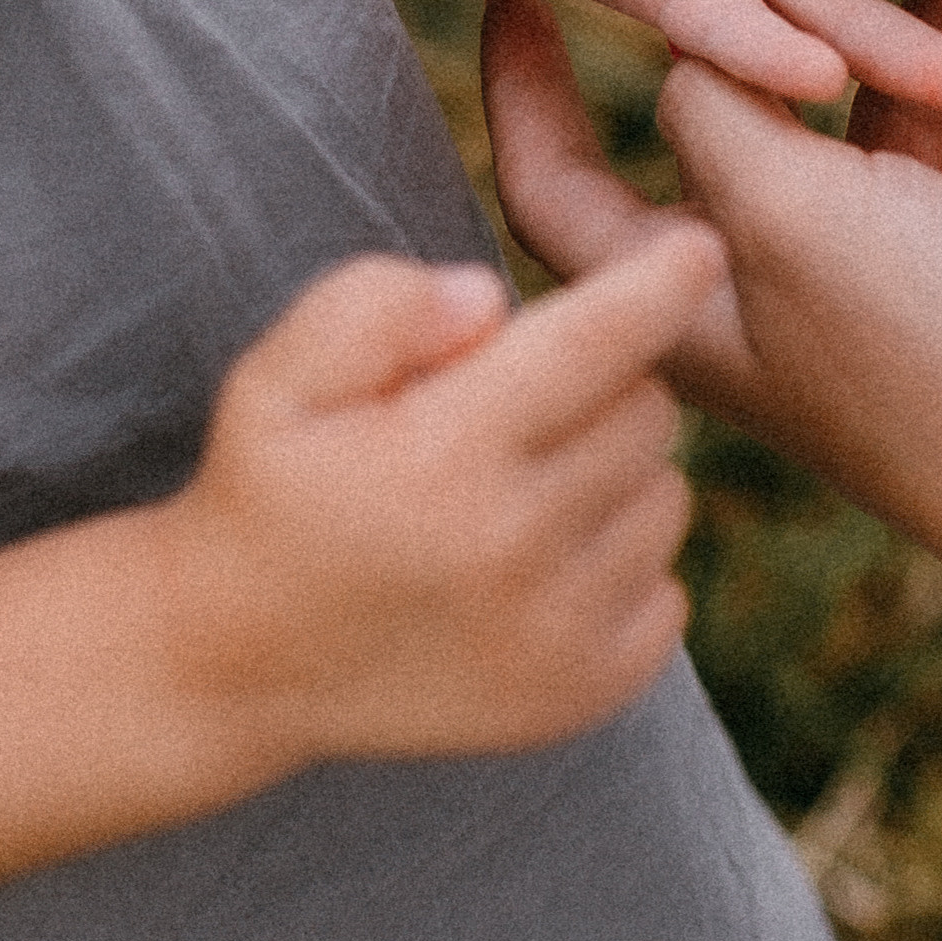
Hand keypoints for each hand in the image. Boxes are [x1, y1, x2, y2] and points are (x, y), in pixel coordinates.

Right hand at [179, 227, 726, 766]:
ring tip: (522, 493)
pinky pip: (668, 592)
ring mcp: (556, 634)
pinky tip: (542, 568)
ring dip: (616, 478)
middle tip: (519, 408)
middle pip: (647, 414)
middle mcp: (514, 549)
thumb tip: (490, 296)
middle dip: (604, 386)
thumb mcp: (275, 380)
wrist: (240, 668)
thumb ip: (373, 308)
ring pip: (667, 500)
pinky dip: (624, 568)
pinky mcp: (581, 693)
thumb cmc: (267, 496)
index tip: (701, 247)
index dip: (659, 284)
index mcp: (445, 455)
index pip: (596, 344)